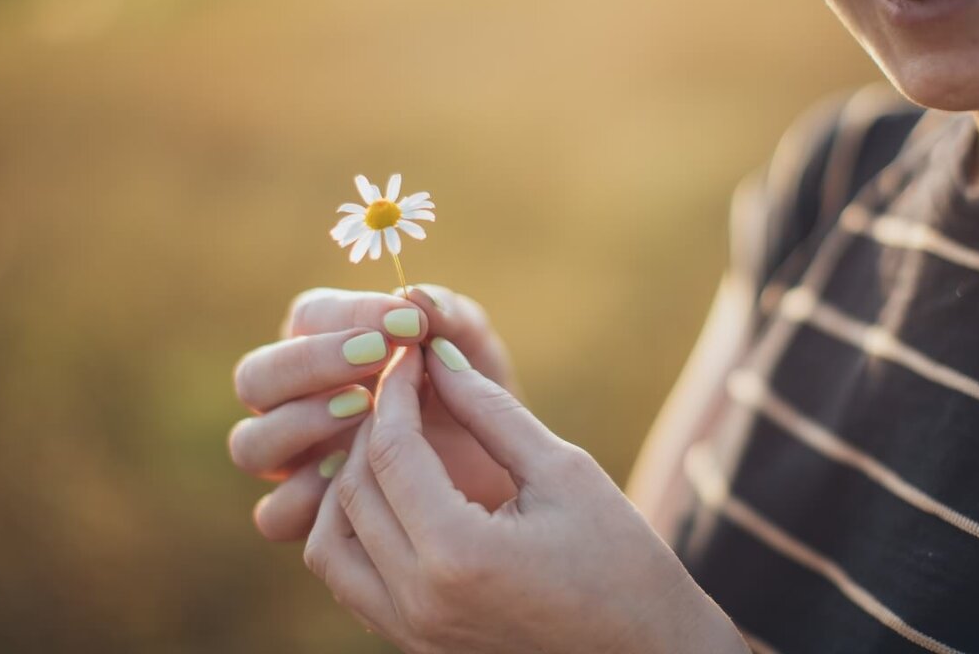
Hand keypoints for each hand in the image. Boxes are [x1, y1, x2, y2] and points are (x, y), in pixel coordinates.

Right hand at [229, 285, 517, 541]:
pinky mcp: (306, 517)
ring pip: (250, 444)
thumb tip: (417, 296)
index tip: (407, 323)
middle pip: (255, 377)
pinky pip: (274, 514)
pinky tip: (362, 478)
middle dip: (309, 363)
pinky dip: (308, 497)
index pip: (307, 317)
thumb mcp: (475, 355)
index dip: (349, 315)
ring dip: (300, 424)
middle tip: (374, 359)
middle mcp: (296, 402)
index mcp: (327, 346)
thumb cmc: (479, 401)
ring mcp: (294, 461)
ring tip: (365, 412)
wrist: (504, 479)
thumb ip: (453, 320)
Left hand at [304, 342, 747, 653]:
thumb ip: (491, 410)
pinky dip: (355, 530)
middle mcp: (419, 600)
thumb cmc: (621, 559)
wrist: (648, 652)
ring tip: (393, 440)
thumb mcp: (562, 470)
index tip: (411, 353)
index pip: (392, 452)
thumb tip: (438, 357)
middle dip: (372, 426)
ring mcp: (411, 631)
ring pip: (331, 542)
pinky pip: (351, 581)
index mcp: (458, 554)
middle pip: (354, 491)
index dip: (396, 392)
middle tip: (404, 385)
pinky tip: (396, 493)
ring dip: (350, 483)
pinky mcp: (414, 643)